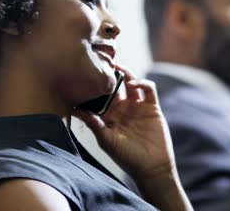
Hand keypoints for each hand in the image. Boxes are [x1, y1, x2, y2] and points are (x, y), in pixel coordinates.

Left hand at [73, 65, 175, 180]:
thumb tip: (76, 109)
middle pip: (116, 85)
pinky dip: (142, 83)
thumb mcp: (106, 140)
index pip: (101, 95)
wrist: (151, 167)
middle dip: (110, 74)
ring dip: (125, 73)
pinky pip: (148, 90)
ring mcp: (138, 106)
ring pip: (132, 83)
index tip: (86, 74)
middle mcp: (124, 108)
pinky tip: (134, 84)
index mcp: (110, 115)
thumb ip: (94, 124)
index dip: (95, 85)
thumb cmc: (127, 157)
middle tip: (102, 62)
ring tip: (117, 67)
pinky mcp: (152, 107)